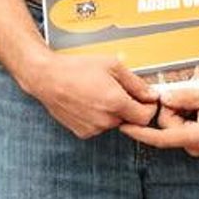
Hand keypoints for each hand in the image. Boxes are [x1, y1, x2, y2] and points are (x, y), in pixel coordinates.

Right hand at [33, 53, 157, 139]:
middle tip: (120, 91)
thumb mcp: (112, 66)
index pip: (145, 117)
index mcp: (115, 103)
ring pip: (114, 123)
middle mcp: (105, 120)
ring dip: (114, 112)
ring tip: (100, 93)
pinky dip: (100, 117)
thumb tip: (151, 94)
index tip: (147, 100)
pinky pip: (100, 127)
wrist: (47, 78)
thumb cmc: (76, 68)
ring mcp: (93, 128)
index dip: (149, 108)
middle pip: (130, 120)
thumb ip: (136, 83)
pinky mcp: (82, 132)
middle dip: (131, 107)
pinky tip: (90, 102)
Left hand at [122, 82, 198, 155]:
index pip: (160, 137)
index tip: (123, 127)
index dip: (139, 132)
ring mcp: (196, 142)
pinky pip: (184, 121)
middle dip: (175, 106)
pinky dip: (189, 110)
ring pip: (175, 121)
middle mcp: (193, 144)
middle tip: (196, 95)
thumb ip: (185, 96)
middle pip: (167, 122)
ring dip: (184, 107)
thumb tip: (163, 98)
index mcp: (195, 137)